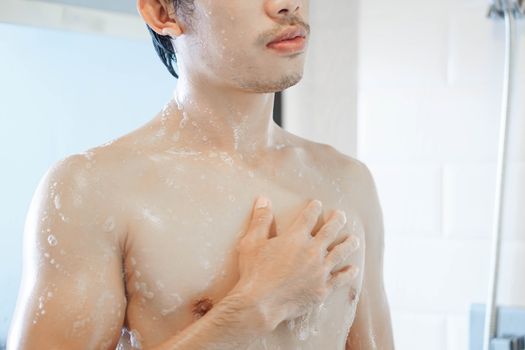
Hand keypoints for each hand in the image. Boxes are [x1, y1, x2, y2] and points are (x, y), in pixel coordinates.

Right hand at [233, 196, 359, 329]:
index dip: (314, 209)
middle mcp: (312, 251)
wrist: (261, 304)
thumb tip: (263, 199)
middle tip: (341, 215)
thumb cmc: (254, 272)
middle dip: (337, 221)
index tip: (317, 204)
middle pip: (330, 231)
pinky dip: (348, 273)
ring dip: (348, 244)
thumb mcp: (251, 242)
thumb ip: (260, 220)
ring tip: (354, 239)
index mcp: (295, 238)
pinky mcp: (322, 289)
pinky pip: (340, 279)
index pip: (308, 218)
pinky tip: (354, 269)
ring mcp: (320, 271)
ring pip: (340, 253)